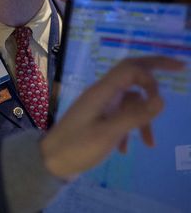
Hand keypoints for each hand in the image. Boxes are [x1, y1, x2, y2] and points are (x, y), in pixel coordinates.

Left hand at [41, 56, 184, 179]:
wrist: (51, 162)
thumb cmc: (77, 146)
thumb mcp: (108, 133)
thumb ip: (135, 116)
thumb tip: (162, 98)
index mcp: (101, 91)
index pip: (130, 68)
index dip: (154, 67)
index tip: (178, 74)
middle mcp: (101, 94)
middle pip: (131, 75)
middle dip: (154, 73)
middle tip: (180, 67)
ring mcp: (99, 105)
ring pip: (131, 102)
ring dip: (143, 119)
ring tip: (150, 143)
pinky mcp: (98, 118)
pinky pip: (122, 116)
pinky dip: (129, 129)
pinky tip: (125, 149)